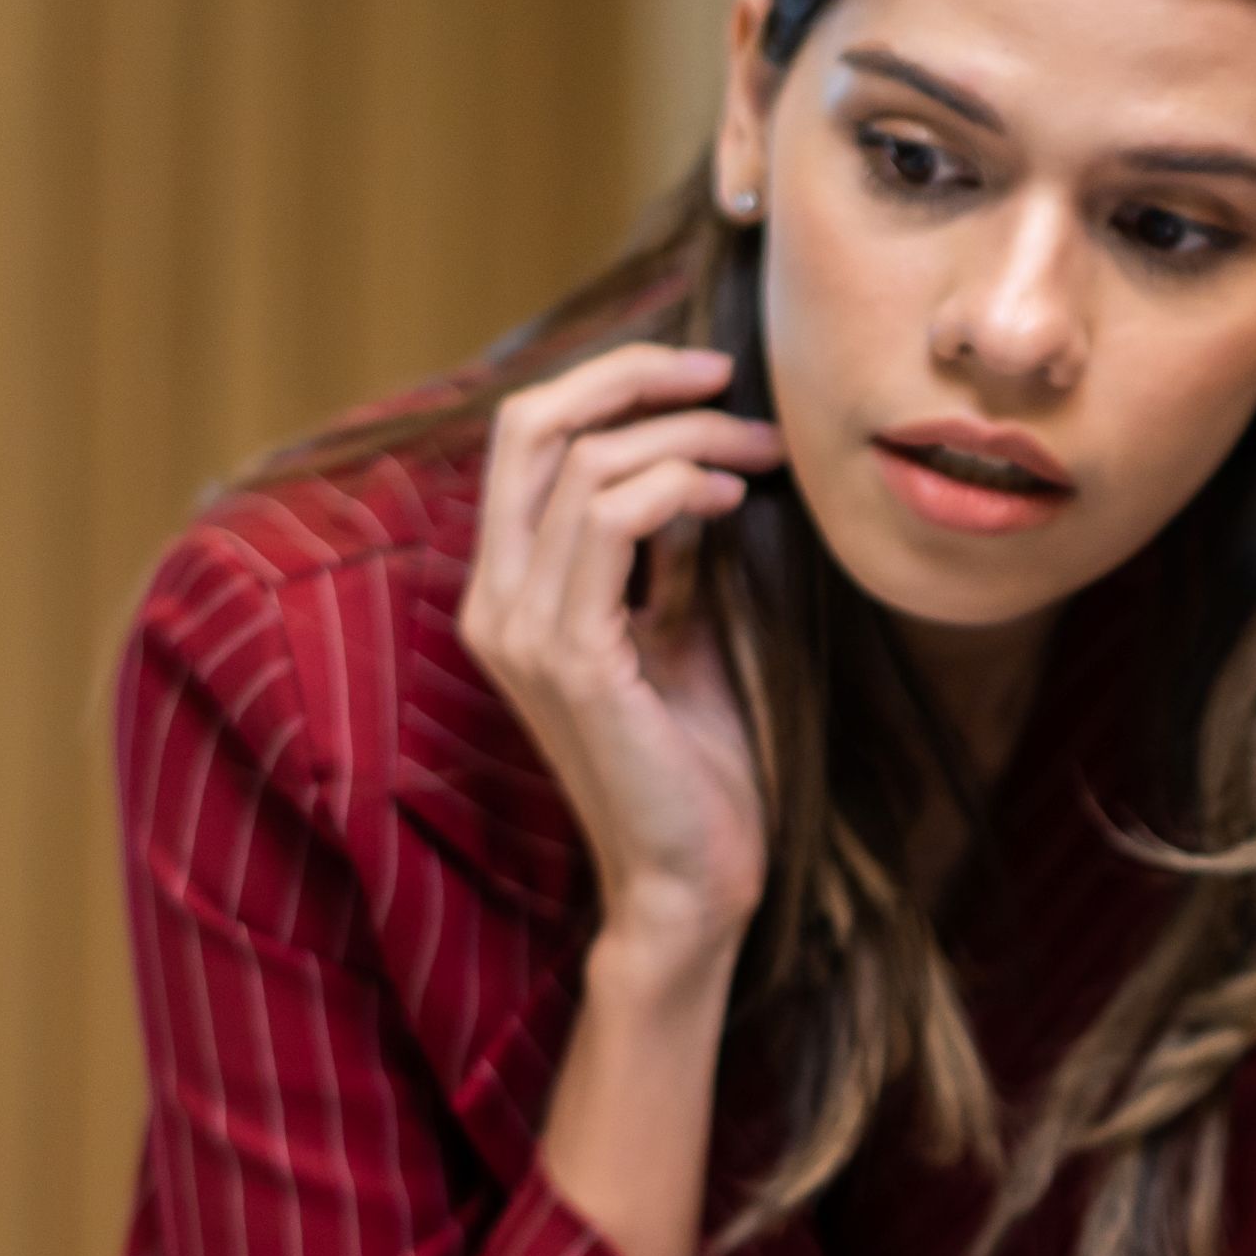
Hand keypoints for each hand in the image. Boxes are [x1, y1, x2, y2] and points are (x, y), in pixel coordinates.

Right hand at [463, 343, 784, 974]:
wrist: (690, 880)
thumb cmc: (695, 765)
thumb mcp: (681, 628)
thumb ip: (668, 549)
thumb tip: (693, 454)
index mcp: (509, 588)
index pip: (527, 433)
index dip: (611, 380)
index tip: (710, 377)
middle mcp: (495, 600)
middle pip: (531, 420)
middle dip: (637, 377)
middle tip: (730, 375)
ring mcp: (521, 628)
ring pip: (582, 461)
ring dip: (686, 434)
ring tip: (761, 454)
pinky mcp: (571, 657)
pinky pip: (610, 520)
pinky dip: (679, 486)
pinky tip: (735, 498)